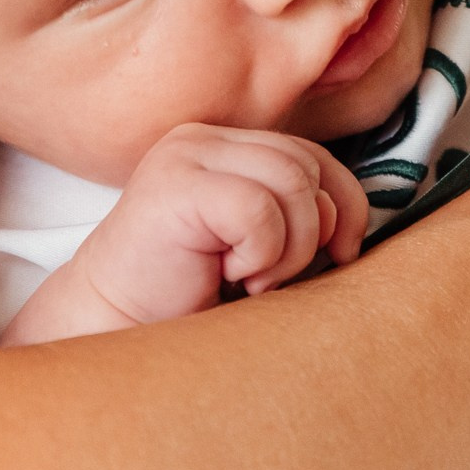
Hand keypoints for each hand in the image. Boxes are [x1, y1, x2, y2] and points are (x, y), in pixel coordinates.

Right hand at [3, 125, 369, 344]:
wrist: (113, 330)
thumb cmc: (189, 299)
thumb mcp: (258, 246)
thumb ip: (300, 216)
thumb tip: (357, 222)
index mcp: (225, 147)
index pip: (316, 156)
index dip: (344, 206)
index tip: (338, 256)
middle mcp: (204, 139)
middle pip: (310, 165)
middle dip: (312, 233)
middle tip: (271, 276)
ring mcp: (186, 156)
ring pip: (293, 182)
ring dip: (288, 247)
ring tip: (249, 277)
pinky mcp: (174, 184)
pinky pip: (259, 209)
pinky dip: (261, 253)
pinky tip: (225, 274)